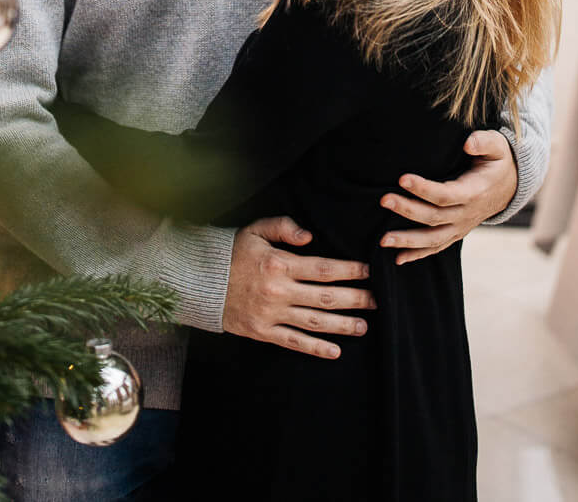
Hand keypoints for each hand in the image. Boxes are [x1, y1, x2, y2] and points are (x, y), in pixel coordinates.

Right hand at [223, 215, 375, 358]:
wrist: (200, 281)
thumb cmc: (231, 252)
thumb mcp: (255, 230)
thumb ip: (283, 227)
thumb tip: (309, 235)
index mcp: (279, 264)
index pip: (324, 268)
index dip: (350, 270)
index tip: (369, 271)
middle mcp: (279, 291)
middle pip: (326, 297)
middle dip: (355, 299)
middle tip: (377, 301)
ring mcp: (271, 315)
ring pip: (315, 322)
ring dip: (342, 325)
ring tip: (364, 326)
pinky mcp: (262, 332)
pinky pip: (293, 342)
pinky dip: (315, 348)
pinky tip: (335, 350)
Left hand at [378, 130, 517, 264]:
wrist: (510, 186)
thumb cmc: (497, 162)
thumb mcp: (497, 147)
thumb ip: (484, 142)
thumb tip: (468, 143)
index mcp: (474, 193)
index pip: (445, 195)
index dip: (423, 189)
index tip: (402, 178)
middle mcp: (466, 214)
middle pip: (433, 217)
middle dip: (407, 210)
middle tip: (384, 200)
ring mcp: (461, 227)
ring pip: (432, 239)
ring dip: (407, 241)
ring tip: (383, 240)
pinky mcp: (456, 232)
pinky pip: (437, 247)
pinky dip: (418, 254)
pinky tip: (398, 259)